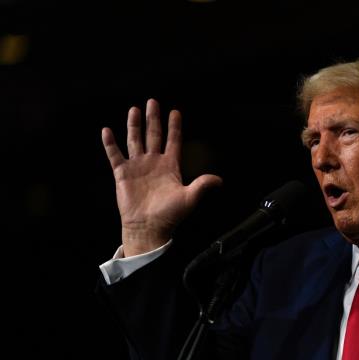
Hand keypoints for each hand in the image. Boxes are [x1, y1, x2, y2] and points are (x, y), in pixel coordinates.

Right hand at [102, 99, 221, 256]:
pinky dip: (110, 143)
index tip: (176, 112)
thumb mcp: (189, 198)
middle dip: (154, 119)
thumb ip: (202, 185)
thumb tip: (220, 180)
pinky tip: (107, 130)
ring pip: (135, 140)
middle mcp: (153, 163)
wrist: (148, 227)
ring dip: (134, 125)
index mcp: (170, 166)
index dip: (174, 127)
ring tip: (134, 109)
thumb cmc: (170, 215)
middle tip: (153, 102)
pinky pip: (115, 155)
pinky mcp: (122, 173)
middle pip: (154, 135)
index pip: (173, 141)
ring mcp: (137, 167)